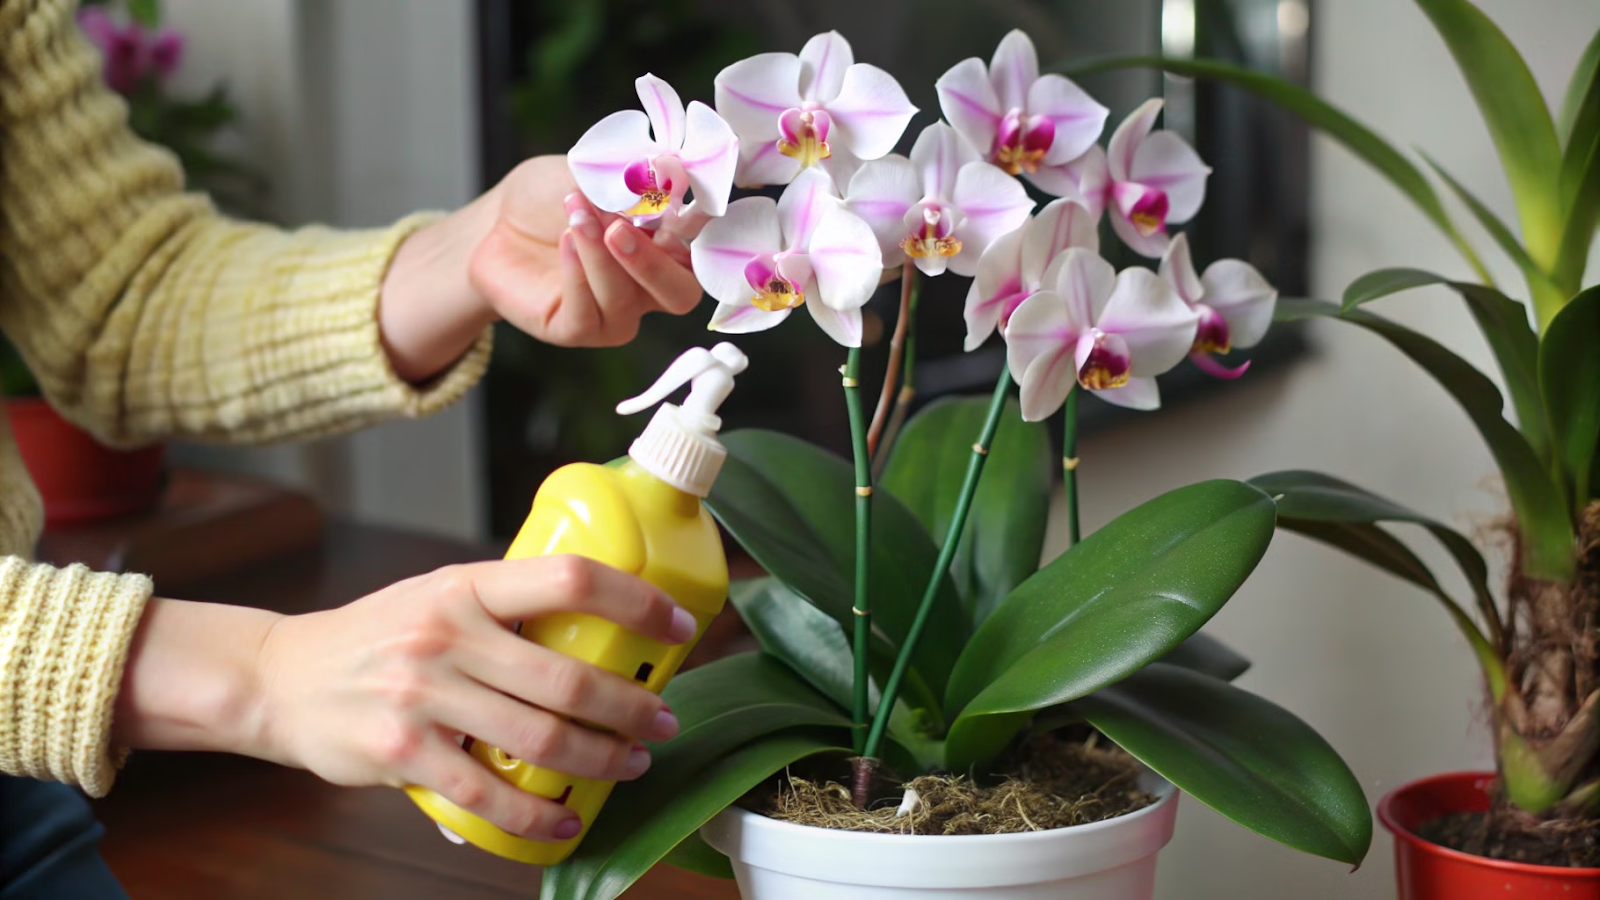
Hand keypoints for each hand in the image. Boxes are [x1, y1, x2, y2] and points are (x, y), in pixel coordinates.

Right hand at [114, 556, 694, 842]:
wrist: (281, 678)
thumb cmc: (379, 636)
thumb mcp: (440, 596)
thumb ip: (505, 608)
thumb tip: (600, 623)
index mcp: (465, 586)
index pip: (568, 578)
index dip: (635, 600)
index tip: (677, 624)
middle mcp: (447, 636)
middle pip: (566, 676)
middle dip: (630, 705)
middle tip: (661, 719)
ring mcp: (423, 696)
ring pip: (539, 739)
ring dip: (600, 759)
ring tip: (630, 763)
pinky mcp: (403, 754)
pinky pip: (487, 794)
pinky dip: (536, 814)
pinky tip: (564, 819)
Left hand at [379, 155, 709, 381]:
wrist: (493, 223)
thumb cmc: (550, 197)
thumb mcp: (592, 172)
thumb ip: (633, 174)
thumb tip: (671, 166)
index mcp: (668, 247)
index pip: (705, 251)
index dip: (703, 233)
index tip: (681, 201)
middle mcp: (649, 286)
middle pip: (681, 295)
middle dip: (653, 264)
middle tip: (619, 228)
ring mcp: (615, 312)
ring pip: (625, 301)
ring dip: (600, 255)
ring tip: (576, 213)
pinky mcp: (576, 328)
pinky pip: (587, 314)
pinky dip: (577, 274)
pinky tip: (565, 242)